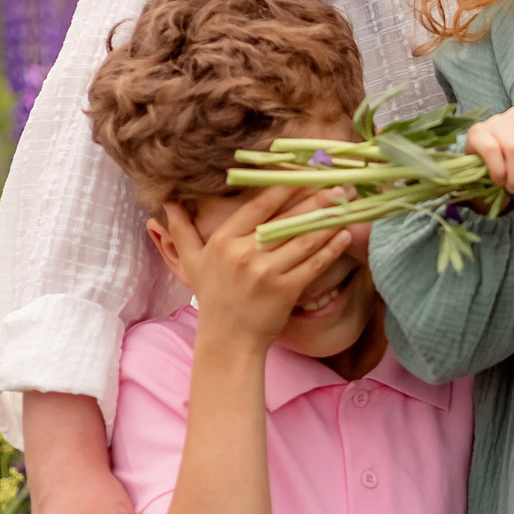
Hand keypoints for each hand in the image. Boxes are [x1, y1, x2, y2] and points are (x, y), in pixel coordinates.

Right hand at [156, 186, 354, 348]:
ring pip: (303, 239)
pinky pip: (313, 264)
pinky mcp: (285, 290)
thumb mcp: (192, 262)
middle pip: (286, 219)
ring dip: (328, 220)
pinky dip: (331, 248)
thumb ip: (181, 230)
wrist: (228, 340)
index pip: (258, 206)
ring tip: (347, 204)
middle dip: (315, 199)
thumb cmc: (213, 297)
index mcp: (224, 241)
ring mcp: (266, 273)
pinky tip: (345, 234)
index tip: (304, 172)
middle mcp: (244, 254)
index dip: (283, 187)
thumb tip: (167, 201)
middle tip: (338, 184)